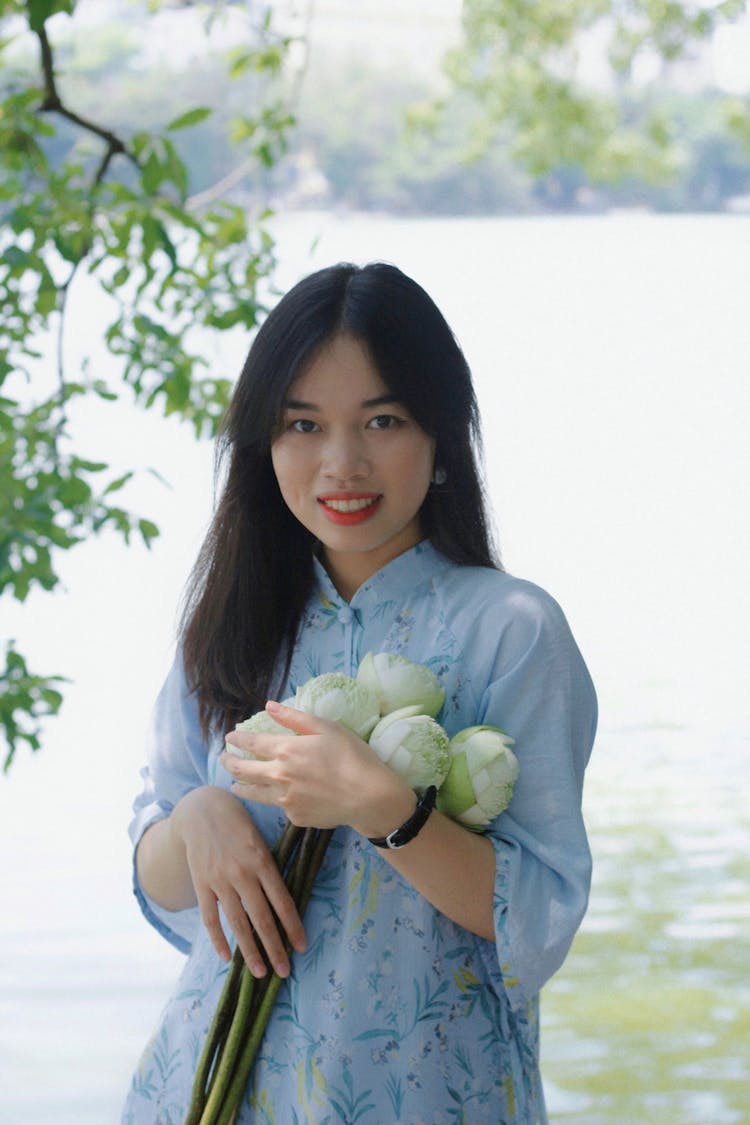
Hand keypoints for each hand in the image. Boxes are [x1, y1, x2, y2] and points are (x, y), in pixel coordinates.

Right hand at [170, 786, 305, 977]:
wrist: (202, 809)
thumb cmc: (239, 823)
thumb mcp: (261, 839)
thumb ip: (270, 868)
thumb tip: (284, 900)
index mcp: (263, 861)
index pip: (283, 902)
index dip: (293, 927)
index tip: (302, 947)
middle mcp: (242, 873)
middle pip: (262, 918)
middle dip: (275, 948)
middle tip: (284, 972)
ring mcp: (220, 880)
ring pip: (237, 923)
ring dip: (250, 951)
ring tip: (260, 973)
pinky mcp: (201, 884)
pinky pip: (210, 917)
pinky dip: (218, 939)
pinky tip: (227, 957)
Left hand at [221, 701, 414, 835]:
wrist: (368, 796)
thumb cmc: (352, 756)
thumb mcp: (327, 728)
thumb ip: (295, 718)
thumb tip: (269, 706)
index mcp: (286, 750)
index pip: (252, 743)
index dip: (238, 739)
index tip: (229, 738)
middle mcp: (279, 776)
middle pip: (244, 769)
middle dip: (230, 762)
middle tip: (223, 759)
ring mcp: (285, 799)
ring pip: (253, 793)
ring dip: (240, 785)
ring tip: (234, 783)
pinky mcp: (295, 816)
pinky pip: (278, 806)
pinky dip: (272, 799)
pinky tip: (274, 797)